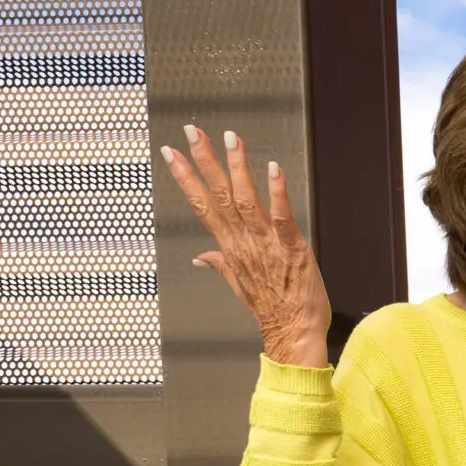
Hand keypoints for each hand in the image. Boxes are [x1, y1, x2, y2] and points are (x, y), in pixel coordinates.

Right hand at [161, 127, 331, 366]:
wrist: (294, 334)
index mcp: (230, 247)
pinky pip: (282, 217)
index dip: (187, 177)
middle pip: (218, 195)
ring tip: (230, 138)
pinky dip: (277, 192)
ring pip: (246, 200)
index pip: (202, 205)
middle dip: (204, 161)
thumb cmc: (272, 309)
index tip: (171, 152)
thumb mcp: (239, 286)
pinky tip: (273, 168)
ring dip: (238, 167)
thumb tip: (199, 258)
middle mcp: (243, 242)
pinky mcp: (292, 249)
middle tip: (191, 131)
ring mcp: (267, 245)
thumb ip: (219, 265)